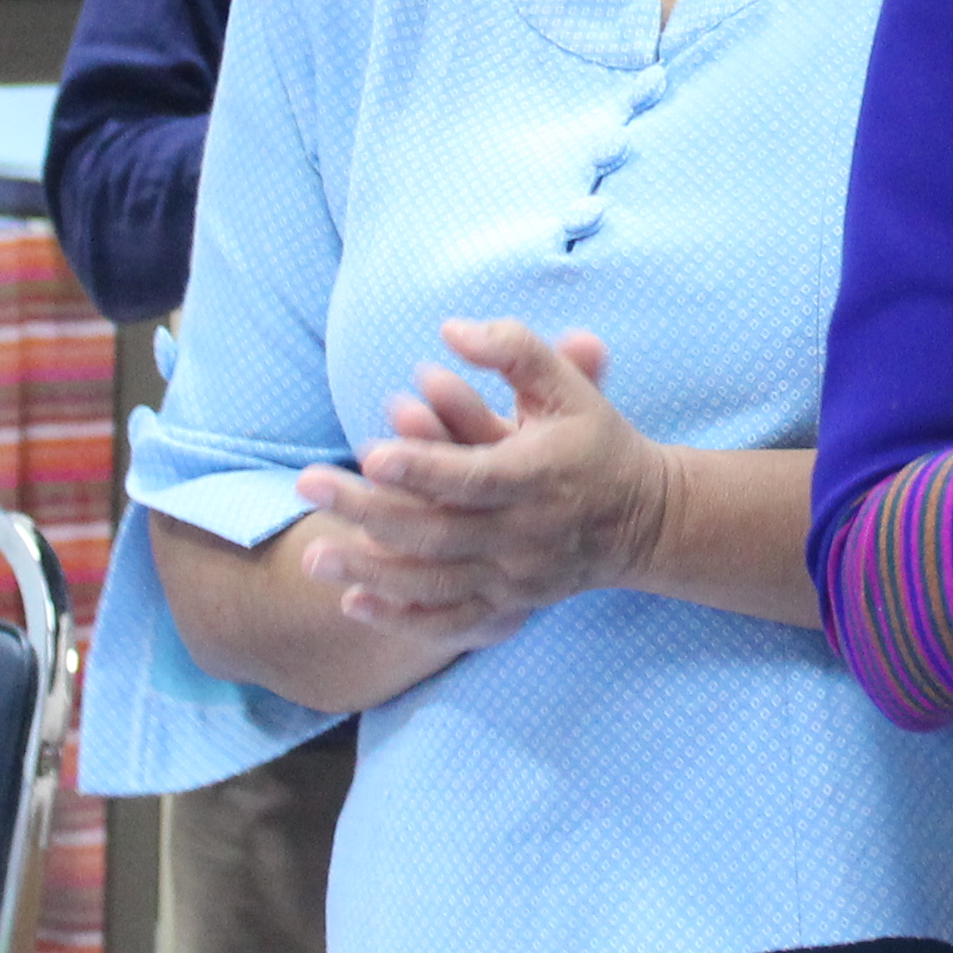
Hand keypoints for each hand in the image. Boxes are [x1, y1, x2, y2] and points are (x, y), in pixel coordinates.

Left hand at [291, 320, 671, 641]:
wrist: (644, 519)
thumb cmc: (595, 440)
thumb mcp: (567, 385)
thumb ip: (513, 349)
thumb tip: (450, 330)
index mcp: (539, 476)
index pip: (473, 476)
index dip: (422, 466)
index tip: (369, 452)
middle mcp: (525, 533)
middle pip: (436, 531)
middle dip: (367, 511)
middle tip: (307, 484)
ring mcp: (516, 576)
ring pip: (433, 582)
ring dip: (369, 570)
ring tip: (312, 553)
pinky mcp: (510, 606)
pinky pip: (450, 622)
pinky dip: (400, 618)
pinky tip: (352, 603)